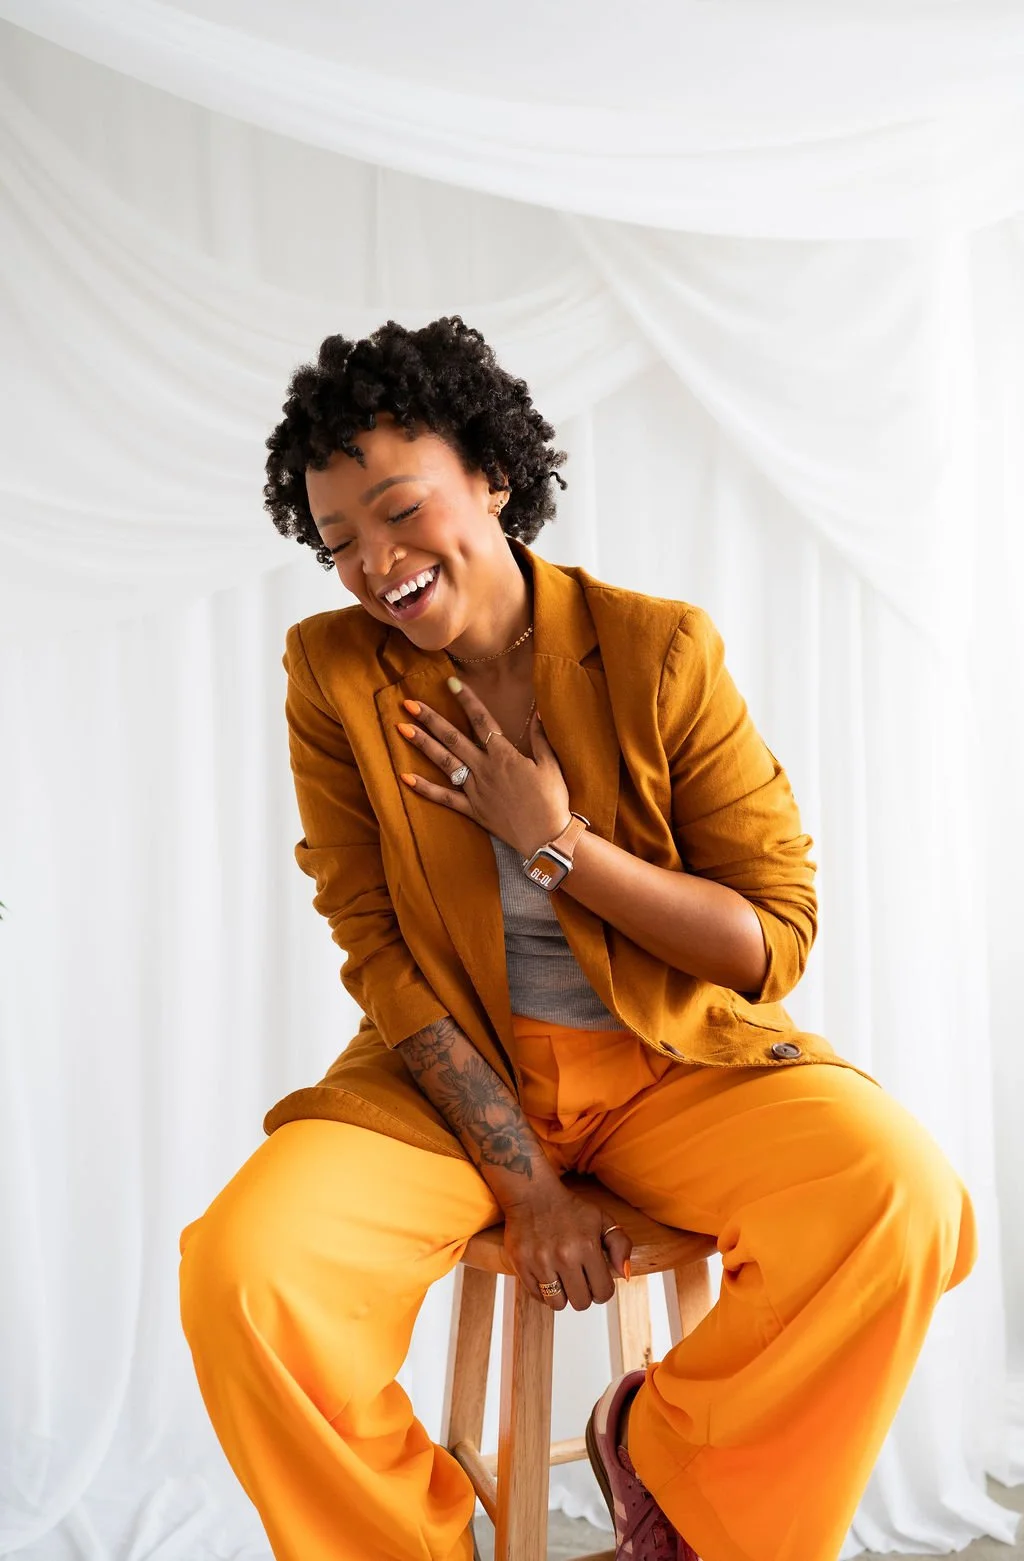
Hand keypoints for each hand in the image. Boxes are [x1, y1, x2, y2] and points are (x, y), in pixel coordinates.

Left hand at [396, 679, 571, 855]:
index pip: (482, 721)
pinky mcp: (472, 810)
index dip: (467, 700)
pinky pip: (445, 797)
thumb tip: (537, 712)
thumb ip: (540, 738)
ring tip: (402, 728)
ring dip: (422, 744)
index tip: (451, 683)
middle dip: (430, 719)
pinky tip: (405, 778)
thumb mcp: (551, 765)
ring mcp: (476, 790)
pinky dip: (424, 788)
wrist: (547, 838)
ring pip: (444, 762)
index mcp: (505, 755)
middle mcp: (485, 769)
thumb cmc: (553, 801)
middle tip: (408, 703)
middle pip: (453, 738)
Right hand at [500, 1181, 632, 1311]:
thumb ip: (621, 1245)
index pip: (603, 1292)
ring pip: (557, 1304)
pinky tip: (548, 1275)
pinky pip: (537, 1296)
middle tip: (580, 1280)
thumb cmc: (568, 1207)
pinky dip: (544, 1291)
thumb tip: (625, 1274)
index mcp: (588, 1246)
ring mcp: (540, 1262)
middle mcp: (564, 1256)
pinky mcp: (521, 1264)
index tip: (597, 1282)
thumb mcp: (601, 1219)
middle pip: (581, 1303)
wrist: (532, 1193)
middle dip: (584, 1294)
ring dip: (562, 1295)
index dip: (603, 1290)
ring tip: (562, 1278)